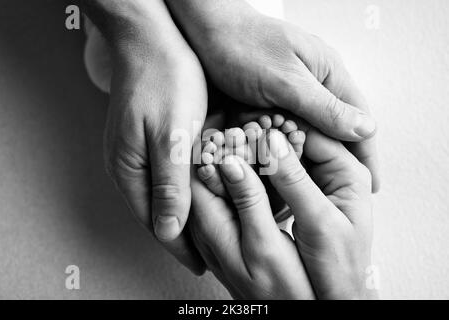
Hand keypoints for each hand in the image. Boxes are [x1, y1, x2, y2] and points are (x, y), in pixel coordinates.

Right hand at [84, 0, 206, 273]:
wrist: (154, 39)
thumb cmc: (163, 80)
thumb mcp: (171, 137)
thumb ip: (169, 186)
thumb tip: (167, 231)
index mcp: (129, 172)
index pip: (157, 224)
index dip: (182, 247)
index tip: (203, 265)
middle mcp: (129, 167)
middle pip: (159, 213)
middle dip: (187, 235)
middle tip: (214, 253)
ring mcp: (138, 154)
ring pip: (166, 196)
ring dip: (189, 213)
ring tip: (214, 229)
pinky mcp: (150, 140)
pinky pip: (170, 176)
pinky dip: (189, 189)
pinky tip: (206, 192)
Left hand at [165, 0, 379, 190]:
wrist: (204, 31)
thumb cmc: (242, 46)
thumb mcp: (285, 80)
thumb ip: (323, 106)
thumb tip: (366, 129)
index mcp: (328, 73)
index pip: (359, 119)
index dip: (366, 153)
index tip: (372, 185)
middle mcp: (314, 84)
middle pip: (336, 129)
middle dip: (340, 160)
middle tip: (341, 193)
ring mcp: (292, 92)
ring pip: (310, 132)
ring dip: (312, 157)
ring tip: (316, 188)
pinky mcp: (270, 99)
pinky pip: (286, 129)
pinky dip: (287, 148)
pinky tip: (286, 167)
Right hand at [191, 113, 376, 298]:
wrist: (337, 295)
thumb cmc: (338, 265)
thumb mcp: (319, 221)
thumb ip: (295, 182)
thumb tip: (270, 141)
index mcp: (348, 173)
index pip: (313, 134)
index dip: (281, 126)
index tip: (251, 122)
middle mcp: (332, 172)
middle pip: (298, 141)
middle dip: (268, 136)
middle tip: (237, 129)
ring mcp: (315, 182)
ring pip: (285, 155)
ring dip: (262, 151)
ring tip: (234, 142)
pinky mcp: (300, 193)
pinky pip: (278, 172)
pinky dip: (260, 168)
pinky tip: (241, 164)